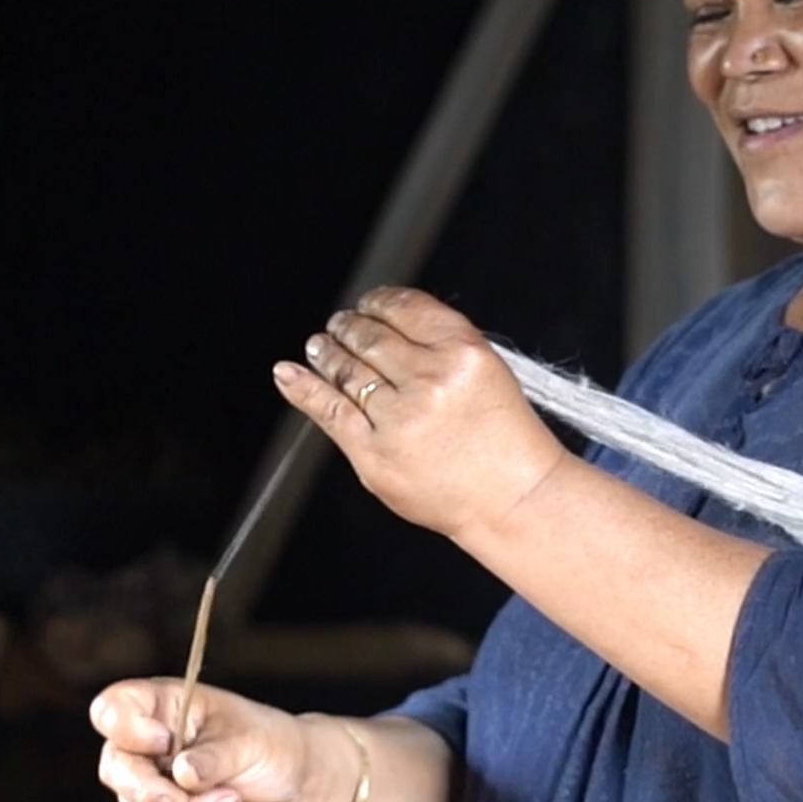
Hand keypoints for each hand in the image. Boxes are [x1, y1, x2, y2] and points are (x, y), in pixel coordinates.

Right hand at [91, 678, 312, 801]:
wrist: (293, 788)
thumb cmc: (269, 746)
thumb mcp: (247, 740)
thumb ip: (212, 756)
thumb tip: (181, 773)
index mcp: (162, 707)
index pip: (113, 709)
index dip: (125, 726)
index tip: (163, 741)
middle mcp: (146, 746)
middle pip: (114, 766)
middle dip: (145, 788)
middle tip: (181, 800)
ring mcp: (151, 785)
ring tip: (229, 798)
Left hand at [273, 287, 567, 543]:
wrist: (513, 500)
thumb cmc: (506, 443)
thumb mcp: (490, 372)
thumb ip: (440, 345)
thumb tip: (387, 326)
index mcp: (463, 351)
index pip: (406, 308)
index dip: (379, 301)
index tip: (369, 303)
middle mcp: (429, 379)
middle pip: (370, 337)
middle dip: (349, 326)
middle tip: (340, 324)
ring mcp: (399, 418)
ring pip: (347, 370)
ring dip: (327, 352)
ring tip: (320, 346)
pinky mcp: (374, 453)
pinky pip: (328, 411)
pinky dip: (303, 388)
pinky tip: (288, 373)